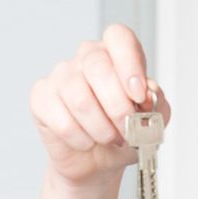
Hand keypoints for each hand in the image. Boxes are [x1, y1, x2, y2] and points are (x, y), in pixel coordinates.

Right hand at [30, 24, 171, 187]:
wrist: (98, 161)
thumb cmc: (124, 132)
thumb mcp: (153, 118)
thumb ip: (156, 101)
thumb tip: (148, 91)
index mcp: (115, 53)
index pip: (119, 36)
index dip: (130, 63)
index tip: (139, 95)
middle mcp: (86, 58)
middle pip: (99, 67)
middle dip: (118, 106)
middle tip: (127, 128)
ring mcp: (60, 75)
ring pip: (80, 98)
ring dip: (101, 127)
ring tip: (109, 138)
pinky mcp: (41, 98)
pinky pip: (61, 119)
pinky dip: (80, 138)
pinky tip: (87, 141)